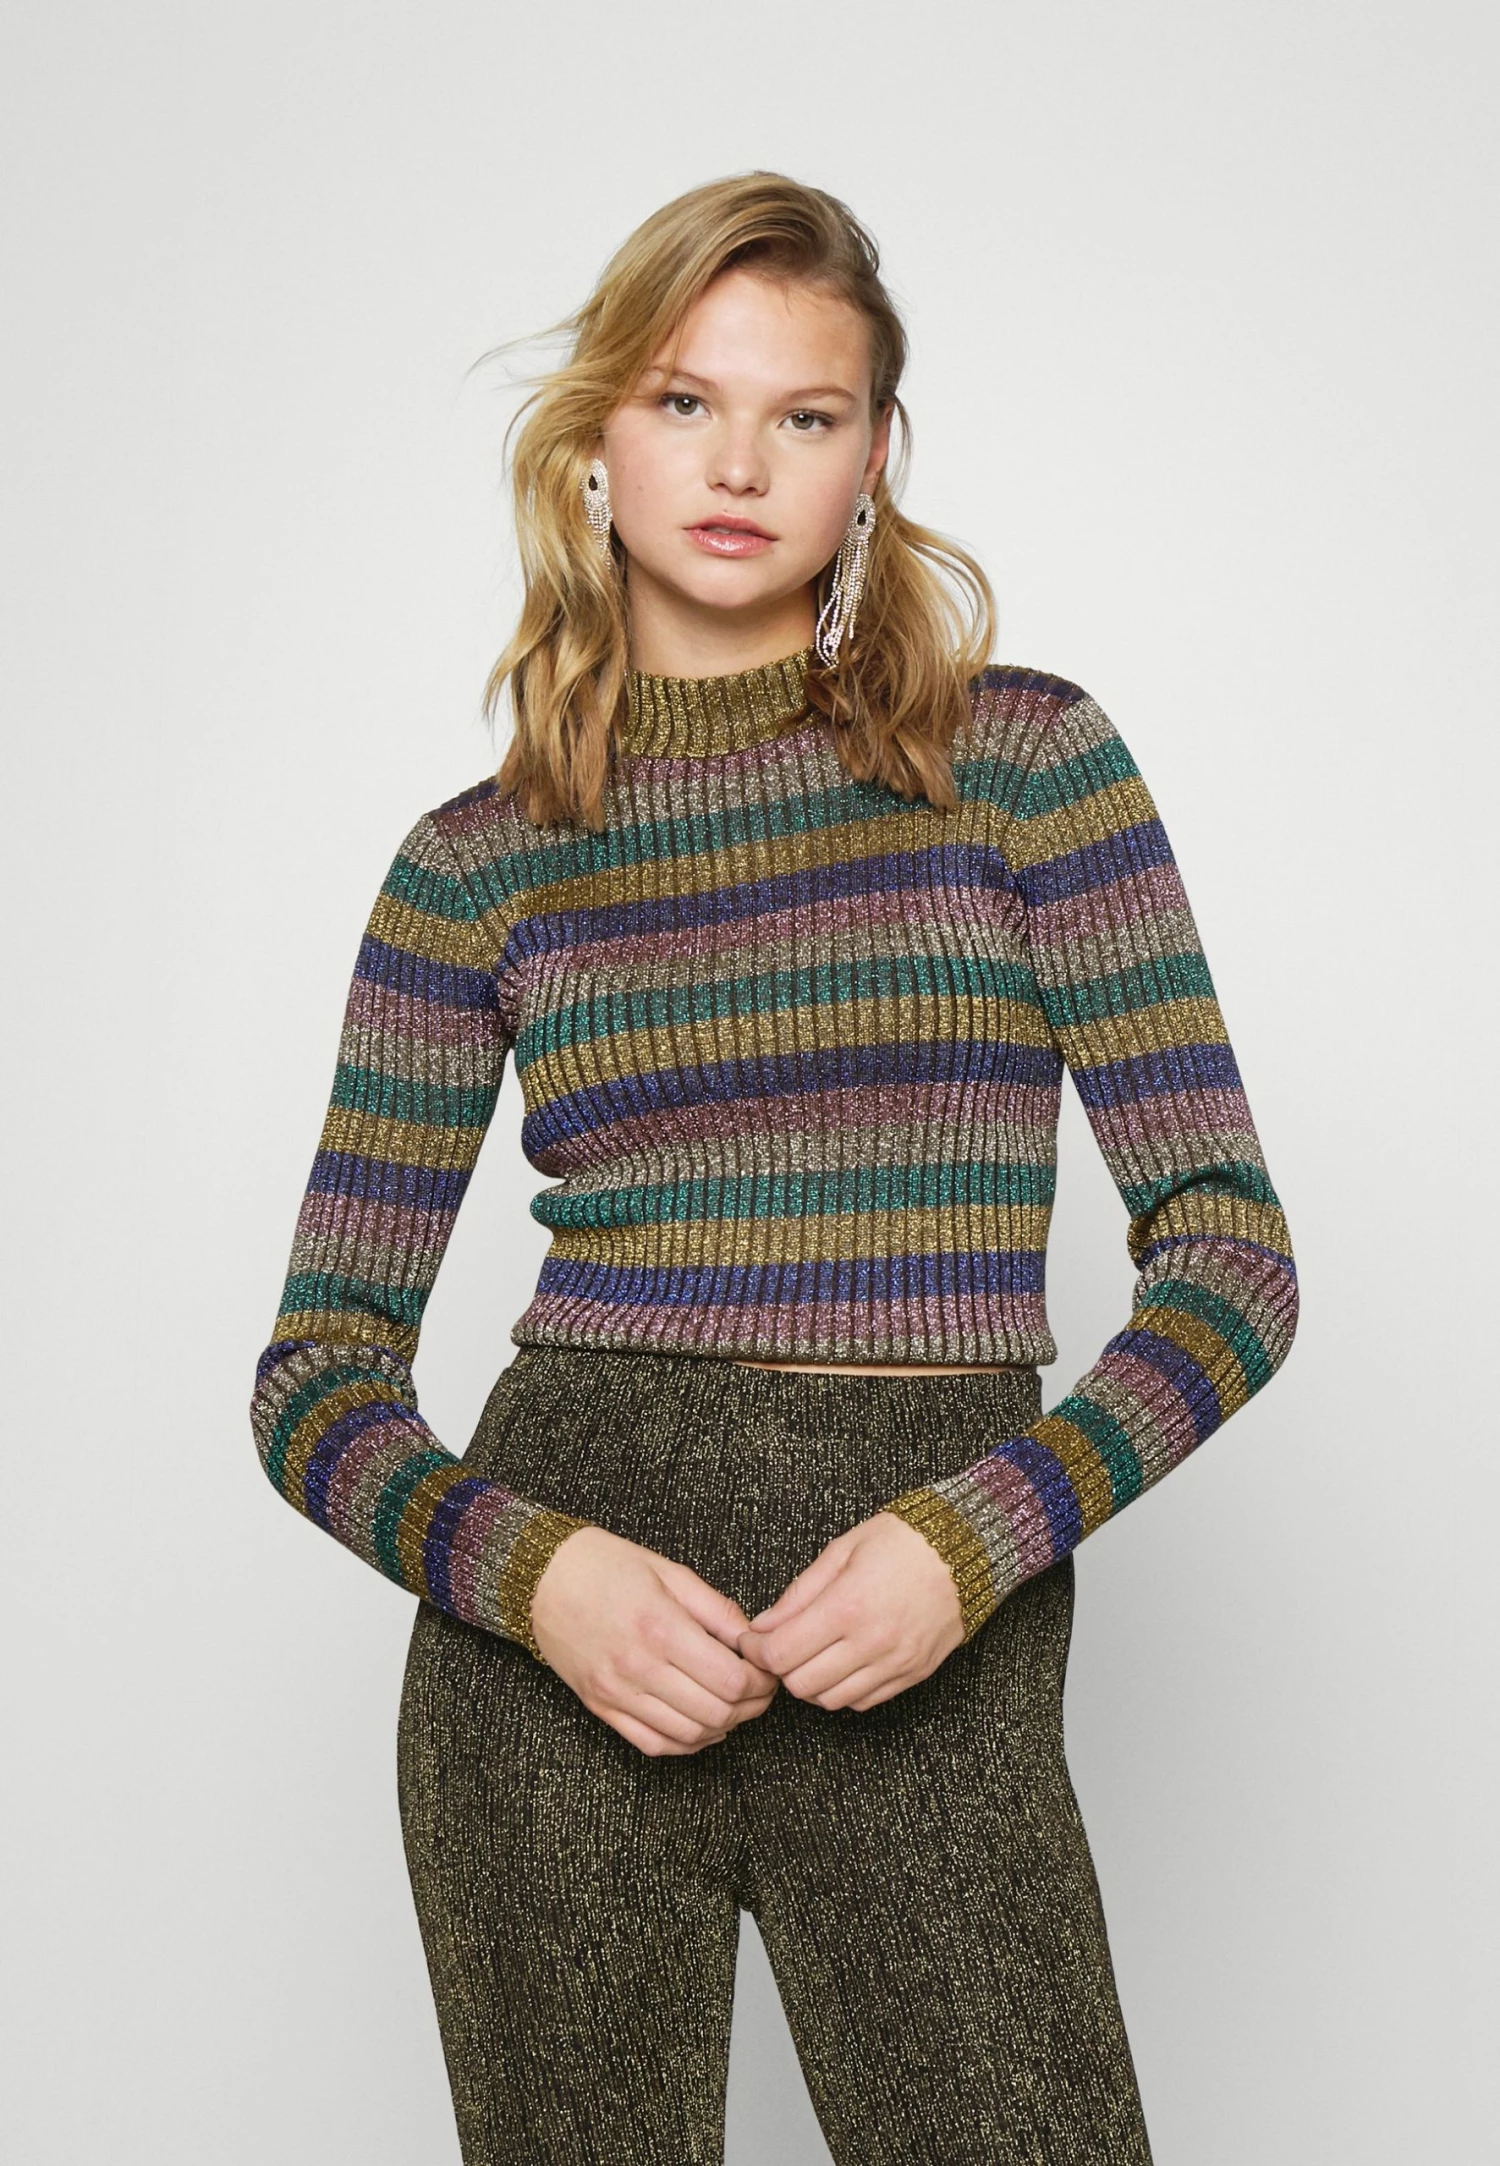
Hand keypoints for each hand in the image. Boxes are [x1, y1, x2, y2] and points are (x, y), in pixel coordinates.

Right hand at [530, 1526, 780, 1754]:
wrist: (541, 1577)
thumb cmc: (605, 1565)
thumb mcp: (669, 1571)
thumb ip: (715, 1609)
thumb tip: (753, 1640)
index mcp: (661, 1628)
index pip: (730, 1679)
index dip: (760, 1682)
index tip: (767, 1670)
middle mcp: (639, 1667)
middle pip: (715, 1713)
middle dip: (750, 1707)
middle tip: (760, 1691)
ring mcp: (618, 1693)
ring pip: (688, 1735)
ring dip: (723, 1727)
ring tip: (735, 1706)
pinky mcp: (601, 1707)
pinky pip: (653, 1744)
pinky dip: (686, 1743)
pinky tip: (701, 1725)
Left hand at [735, 1511, 964, 1710]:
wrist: (968, 1549)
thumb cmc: (903, 1540)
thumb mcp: (842, 1550)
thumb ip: (799, 1593)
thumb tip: (763, 1626)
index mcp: (848, 1606)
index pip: (782, 1653)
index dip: (756, 1651)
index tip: (751, 1640)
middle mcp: (872, 1642)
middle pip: (801, 1684)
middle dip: (780, 1668)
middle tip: (780, 1645)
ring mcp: (895, 1663)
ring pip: (830, 1700)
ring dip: (811, 1682)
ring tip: (811, 1653)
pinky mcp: (913, 1674)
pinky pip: (863, 1702)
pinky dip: (842, 1690)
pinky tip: (841, 1662)